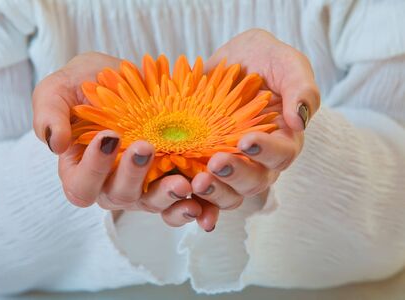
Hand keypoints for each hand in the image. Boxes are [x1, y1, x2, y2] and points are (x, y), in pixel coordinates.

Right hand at [32, 52, 216, 229]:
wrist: (127, 79)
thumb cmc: (87, 84)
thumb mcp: (59, 89)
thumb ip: (49, 114)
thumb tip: (55, 145)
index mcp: (81, 170)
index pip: (81, 185)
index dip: (93, 168)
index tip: (109, 136)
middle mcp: (110, 184)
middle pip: (119, 196)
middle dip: (133, 175)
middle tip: (146, 148)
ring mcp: (143, 185)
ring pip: (152, 203)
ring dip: (167, 196)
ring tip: (183, 183)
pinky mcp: (169, 179)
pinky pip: (179, 202)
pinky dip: (193, 206)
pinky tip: (205, 203)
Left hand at [190, 29, 318, 211]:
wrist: (228, 63)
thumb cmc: (262, 60)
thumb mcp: (286, 62)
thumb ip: (301, 88)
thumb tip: (300, 121)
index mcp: (283, 139)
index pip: (282, 155)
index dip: (266, 152)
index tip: (246, 140)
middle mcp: (259, 160)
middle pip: (255, 182)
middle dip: (236, 175)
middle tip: (216, 163)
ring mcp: (232, 166)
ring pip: (230, 194)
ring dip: (215, 192)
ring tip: (197, 182)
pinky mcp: (205, 167)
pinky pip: (204, 193)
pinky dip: (195, 203)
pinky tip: (183, 199)